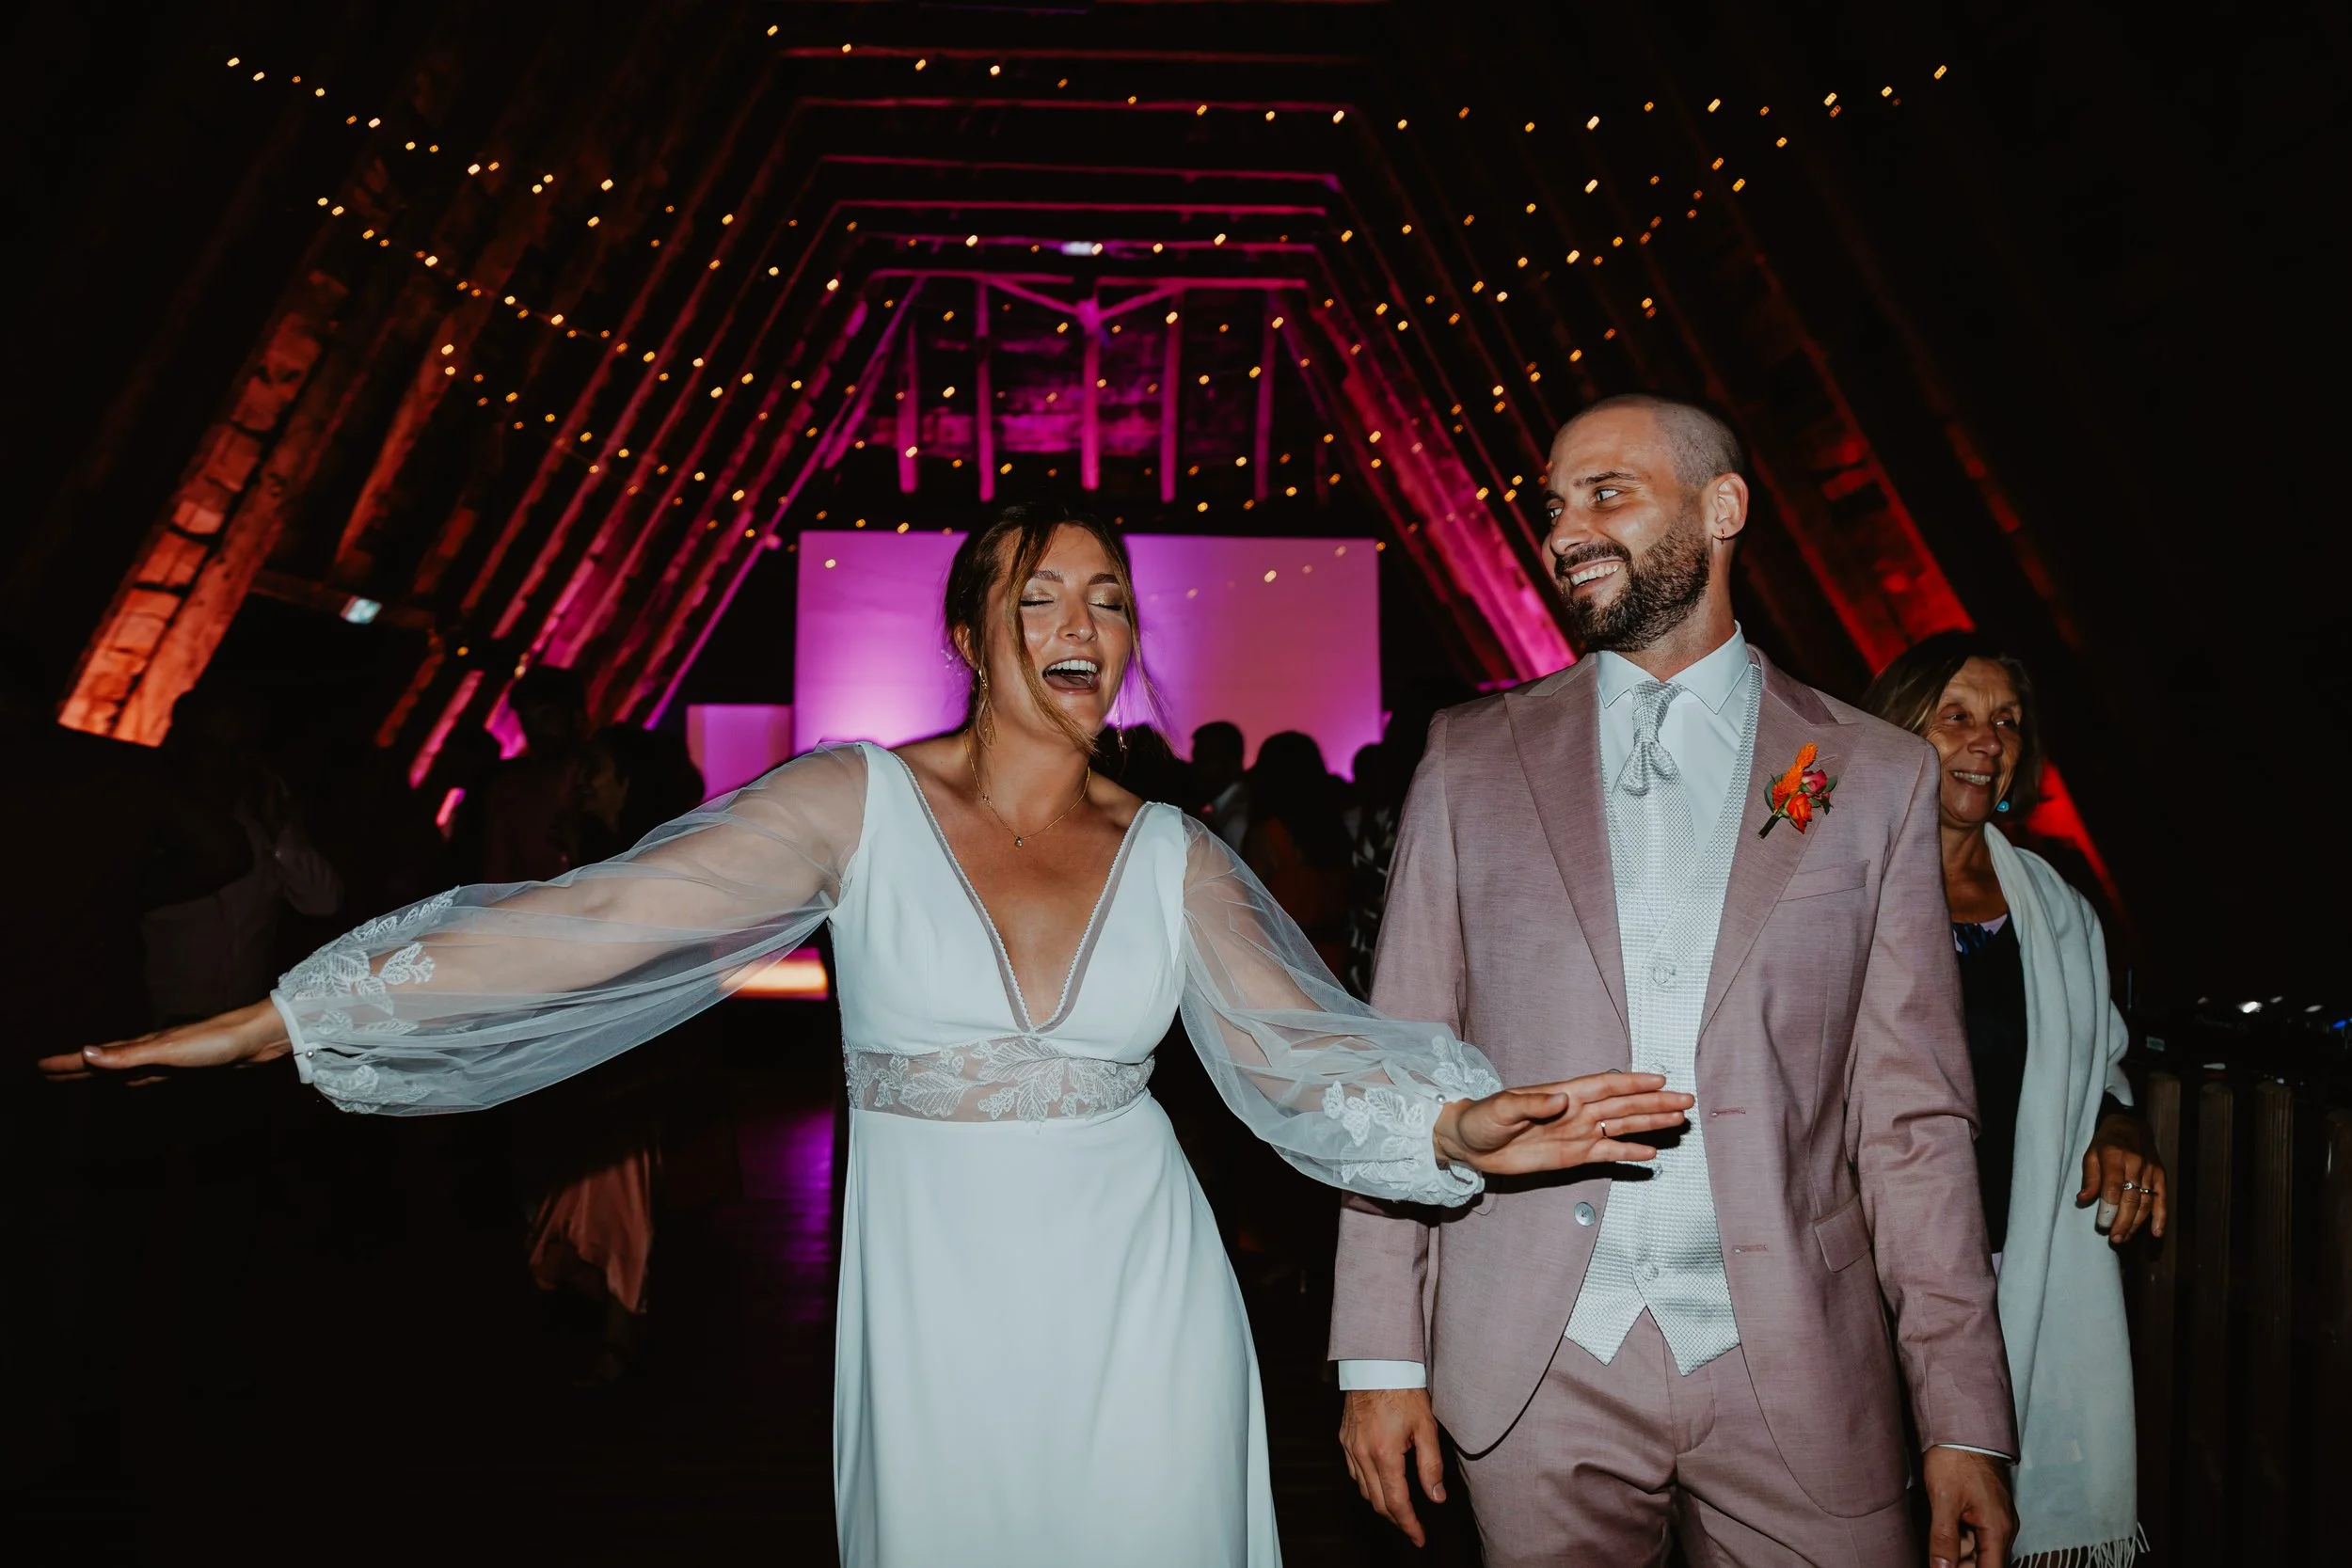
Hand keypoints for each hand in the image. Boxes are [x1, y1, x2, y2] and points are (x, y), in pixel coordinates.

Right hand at [39, 1000, 290, 1082]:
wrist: (257, 1037)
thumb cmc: (215, 1041)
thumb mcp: (167, 1051)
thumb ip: (128, 1055)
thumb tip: (86, 1053)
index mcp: (143, 1048)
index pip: (96, 1058)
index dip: (69, 1064)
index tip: (41, 1068)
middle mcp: (152, 1051)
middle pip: (106, 1063)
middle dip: (77, 1069)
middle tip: (49, 1073)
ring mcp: (169, 1058)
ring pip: (126, 1069)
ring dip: (102, 1073)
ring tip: (84, 1075)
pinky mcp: (188, 1066)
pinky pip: (149, 1074)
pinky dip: (133, 1077)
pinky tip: (134, 1080)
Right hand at [1339, 1387, 1444, 1546]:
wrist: (1377, 1363)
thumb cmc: (1403, 1390)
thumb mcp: (1426, 1428)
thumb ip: (1431, 1466)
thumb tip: (1436, 1497)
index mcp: (1385, 1454)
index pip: (1397, 1503)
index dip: (1409, 1525)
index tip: (1419, 1537)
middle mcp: (1363, 1454)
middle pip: (1378, 1502)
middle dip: (1397, 1520)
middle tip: (1413, 1528)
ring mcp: (1350, 1447)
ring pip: (1363, 1490)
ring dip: (1381, 1504)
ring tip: (1400, 1509)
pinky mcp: (1345, 1439)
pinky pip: (1354, 1472)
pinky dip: (1368, 1485)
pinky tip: (1380, 1483)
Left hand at [1432, 1072, 1692, 1175]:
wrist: (1469, 1144)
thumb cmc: (1482, 1119)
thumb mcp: (1502, 1109)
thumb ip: (1531, 1105)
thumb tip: (1561, 1101)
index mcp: (1564, 1094)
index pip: (1606, 1086)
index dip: (1633, 1083)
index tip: (1661, 1081)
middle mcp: (1577, 1111)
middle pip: (1623, 1105)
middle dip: (1654, 1103)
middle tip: (1685, 1101)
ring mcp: (1577, 1132)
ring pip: (1622, 1126)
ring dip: (1649, 1124)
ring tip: (1678, 1120)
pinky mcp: (1573, 1155)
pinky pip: (1607, 1152)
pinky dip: (1628, 1153)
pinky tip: (1651, 1154)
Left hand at [1923, 1446, 2013, 1566]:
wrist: (1960, 1428)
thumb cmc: (1955, 1459)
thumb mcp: (1943, 1501)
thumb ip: (1944, 1539)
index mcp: (1997, 1529)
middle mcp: (2001, 1527)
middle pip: (1982, 1562)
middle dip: (1959, 1563)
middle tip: (1937, 1555)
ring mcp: (1994, 1518)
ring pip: (1975, 1549)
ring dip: (1955, 1549)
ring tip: (1939, 1528)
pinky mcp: (1984, 1510)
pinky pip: (1973, 1533)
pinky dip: (1957, 1536)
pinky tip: (1942, 1526)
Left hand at [2078, 1112, 2165, 1244]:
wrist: (2131, 1125)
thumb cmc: (2106, 1142)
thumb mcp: (2090, 1154)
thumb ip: (2089, 1178)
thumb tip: (2082, 1200)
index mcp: (2115, 1156)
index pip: (2113, 1187)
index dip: (2109, 1208)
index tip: (2102, 1225)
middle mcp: (2135, 1163)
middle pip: (2131, 1198)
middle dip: (2123, 1221)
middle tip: (2115, 1238)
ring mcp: (2151, 1170)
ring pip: (2146, 1201)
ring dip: (2136, 1223)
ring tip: (2125, 1237)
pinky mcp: (2161, 1175)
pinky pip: (2162, 1198)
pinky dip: (2161, 1217)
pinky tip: (2156, 1233)